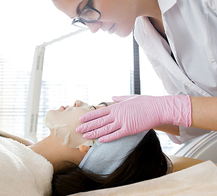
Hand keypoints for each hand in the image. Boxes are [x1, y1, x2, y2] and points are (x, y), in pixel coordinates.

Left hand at [76, 95, 191, 141]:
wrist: (158, 108)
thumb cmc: (146, 102)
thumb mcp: (131, 97)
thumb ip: (120, 98)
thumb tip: (112, 96)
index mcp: (117, 107)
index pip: (99, 112)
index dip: (89, 116)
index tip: (81, 119)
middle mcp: (117, 114)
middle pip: (99, 121)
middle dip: (87, 126)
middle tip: (77, 129)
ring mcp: (123, 122)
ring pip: (105, 129)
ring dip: (94, 133)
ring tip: (85, 136)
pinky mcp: (129, 129)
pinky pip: (116, 135)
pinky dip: (107, 138)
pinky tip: (100, 140)